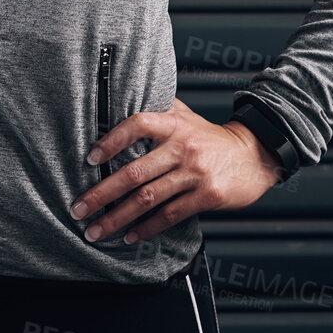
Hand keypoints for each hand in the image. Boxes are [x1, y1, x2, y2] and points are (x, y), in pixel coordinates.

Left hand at [68, 95, 283, 245]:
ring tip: (96, 230)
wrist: (254, 156)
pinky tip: (131, 235)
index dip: (112, 141)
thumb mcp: (187, 116)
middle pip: (134, 172)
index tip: (90, 159)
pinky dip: (147, 228)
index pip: (137, 124)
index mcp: (174, 124)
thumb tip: (123, 97)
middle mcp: (183, 147)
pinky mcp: (207, 196)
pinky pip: (170, 215)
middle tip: (79, 208)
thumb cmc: (211, 138)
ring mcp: (196, 173)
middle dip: (101, 194)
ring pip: (148, 198)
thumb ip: (158, 108)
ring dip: (117, 218)